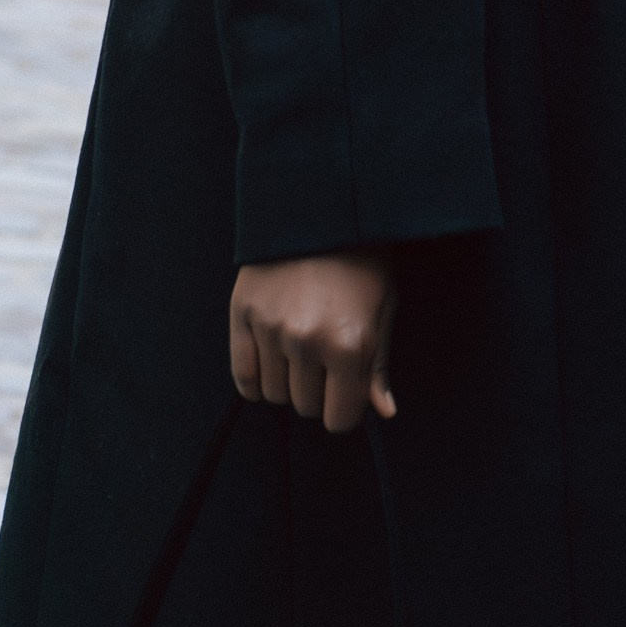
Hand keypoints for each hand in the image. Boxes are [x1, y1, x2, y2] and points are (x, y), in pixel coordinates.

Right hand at [229, 252, 396, 432]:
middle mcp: (307, 341)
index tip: (344, 392)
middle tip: (324, 360)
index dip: (344, 410)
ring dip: (287, 382)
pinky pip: (242, 375)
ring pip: (274, 394)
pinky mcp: (242, 312)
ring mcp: (271, 327)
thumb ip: (378, 366)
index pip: (339, 419)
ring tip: (299, 351)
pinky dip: (255, 379)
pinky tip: (270, 363)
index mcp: (349, 344)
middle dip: (317, 393)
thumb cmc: (361, 260)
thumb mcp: (383, 309)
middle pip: (305, 407)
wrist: (321, 208)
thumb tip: (383, 411)